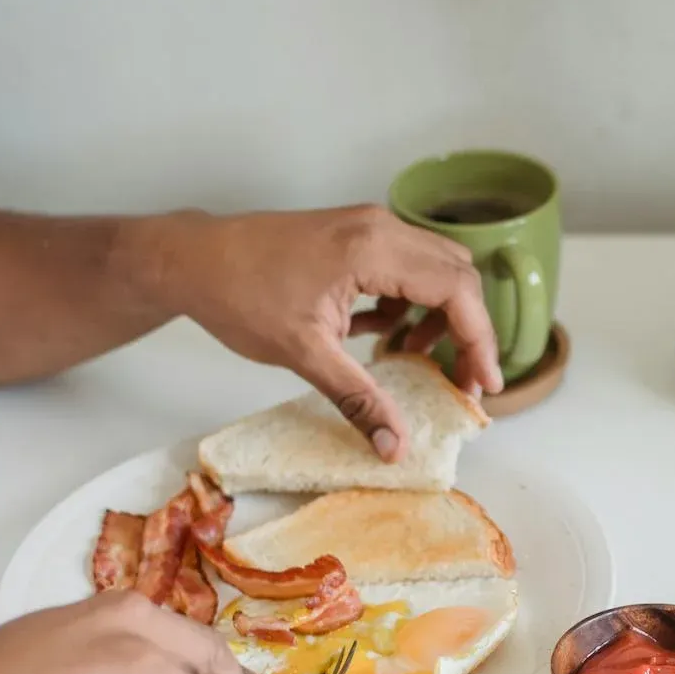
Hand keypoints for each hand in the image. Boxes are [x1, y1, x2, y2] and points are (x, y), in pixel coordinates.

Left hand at [155, 205, 503, 461]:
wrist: (191, 259)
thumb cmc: (239, 295)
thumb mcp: (304, 354)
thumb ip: (358, 398)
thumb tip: (395, 445)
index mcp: (373, 249)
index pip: (456, 291)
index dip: (480, 341)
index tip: (483, 386)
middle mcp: (381, 228)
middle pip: (458, 276)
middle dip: (468, 331)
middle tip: (459, 381)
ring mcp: (369, 228)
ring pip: (437, 270)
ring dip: (440, 317)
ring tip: (416, 362)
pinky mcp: (356, 238)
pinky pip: (408, 268)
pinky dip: (411, 306)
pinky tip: (387, 341)